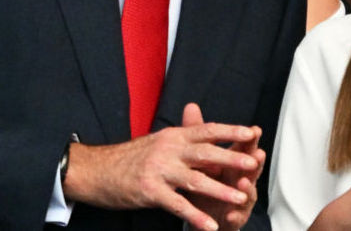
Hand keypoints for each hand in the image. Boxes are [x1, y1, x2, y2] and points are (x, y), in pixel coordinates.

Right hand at [61, 109, 261, 230]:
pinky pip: (178, 206)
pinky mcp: (150, 192)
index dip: (230, 130)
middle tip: (254, 163)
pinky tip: (210, 226)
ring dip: (221, 190)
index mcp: (174, 135)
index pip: (207, 129)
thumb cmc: (130, 157)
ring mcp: (159, 171)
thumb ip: (186, 144)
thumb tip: (213, 148)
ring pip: (196, 181)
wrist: (95, 170)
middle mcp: (168, 150)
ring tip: (241, 198)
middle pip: (206, 153)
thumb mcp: (160, 142)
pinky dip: (195, 217)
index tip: (252, 132)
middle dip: (233, 158)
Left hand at [181, 103, 264, 230]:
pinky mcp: (235, 215)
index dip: (250, 139)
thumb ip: (197, 133)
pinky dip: (234, 214)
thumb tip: (190, 105)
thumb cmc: (207, 181)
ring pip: (248, 191)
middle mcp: (242, 177)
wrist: (205, 214)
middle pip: (252, 167)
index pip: (244, 147)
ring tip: (242, 183)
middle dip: (255, 161)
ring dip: (246, 187)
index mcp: (234, 161)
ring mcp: (241, 197)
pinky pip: (237, 215)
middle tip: (258, 154)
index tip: (254, 129)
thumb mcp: (201, 157)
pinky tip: (230, 213)